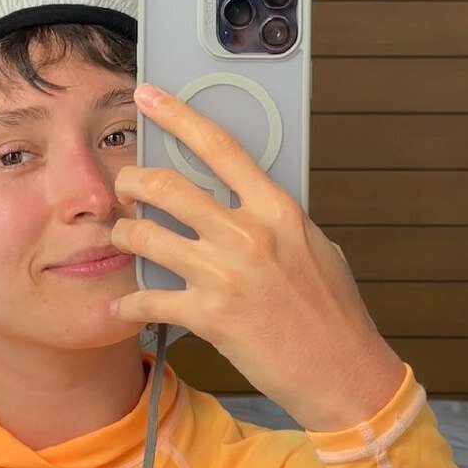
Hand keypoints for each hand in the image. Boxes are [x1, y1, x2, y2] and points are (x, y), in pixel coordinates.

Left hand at [110, 83, 406, 430]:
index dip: (178, 115)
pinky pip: (149, 298)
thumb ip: (274, 218)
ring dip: (125, 236)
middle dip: (132, 182)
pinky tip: (125, 305)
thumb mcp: (313, 245)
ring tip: (124, 240)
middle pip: (167, 185)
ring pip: (146, 236)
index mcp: (277, 208)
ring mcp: (226, 274)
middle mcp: (248, 233)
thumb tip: (244, 198)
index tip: (150, 95)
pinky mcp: (209, 315)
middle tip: (124, 188)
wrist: (343, 372)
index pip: (219, 146)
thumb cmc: (333, 311)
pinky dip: (130, 302)